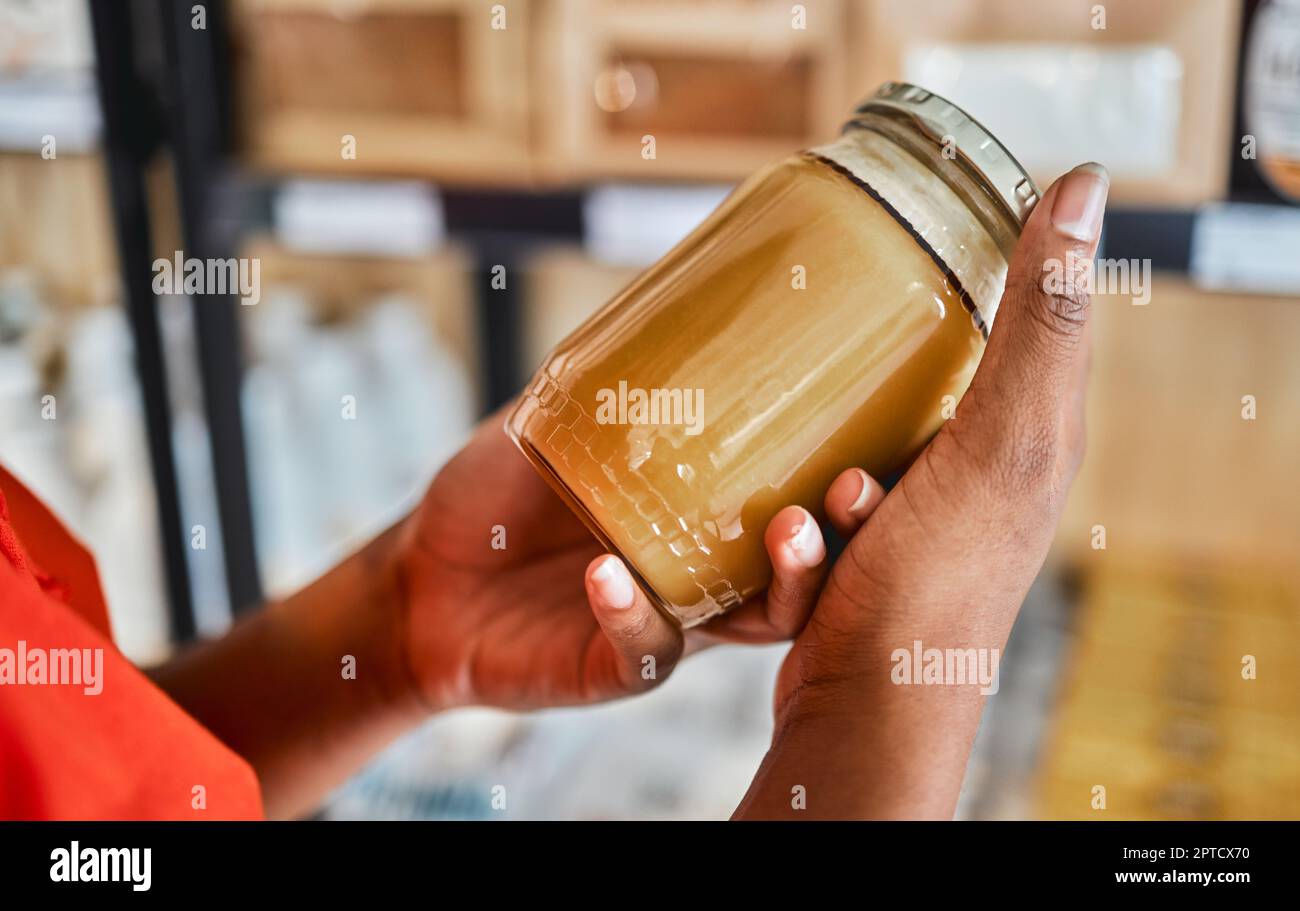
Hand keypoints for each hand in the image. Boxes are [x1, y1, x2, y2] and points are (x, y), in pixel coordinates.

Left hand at [390, 409, 886, 711]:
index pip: (809, 502)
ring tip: (788, 530)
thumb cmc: (499, 500)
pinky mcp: (617, 666)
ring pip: (761, 622)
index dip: (861, 480)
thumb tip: (660, 290)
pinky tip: (607, 574)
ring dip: (786, 581)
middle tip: (857, 488)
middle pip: (813, 568)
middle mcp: (712, 576)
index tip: (898, 434)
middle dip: (850, 534)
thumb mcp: (554, 422)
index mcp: (713, 518)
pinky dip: (633, 612)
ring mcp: (674, 625)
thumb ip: (604, 379)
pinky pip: (647, 649)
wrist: (423, 578)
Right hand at [735, 163, 1109, 818]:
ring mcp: (908, 532)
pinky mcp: (851, 567)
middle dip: (856, 415)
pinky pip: (804, 518)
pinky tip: (799, 565)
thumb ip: (1039, 319)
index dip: (956, 300)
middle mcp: (972, 486)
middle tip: (844, 451)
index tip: (898, 273)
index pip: (1004, 334)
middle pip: (903, 396)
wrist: (864, 708)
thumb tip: (1085, 184)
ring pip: (836, 458)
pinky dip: (796, 543)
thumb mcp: (1000, 439)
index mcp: (1025, 444)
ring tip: (818, 526)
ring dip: (818, 490)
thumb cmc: (935, 582)